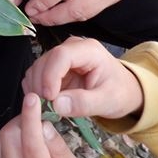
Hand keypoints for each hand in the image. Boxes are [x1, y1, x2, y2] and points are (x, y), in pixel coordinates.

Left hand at [0, 93, 91, 157]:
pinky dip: (10, 137)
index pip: (29, 141)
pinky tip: (25, 137)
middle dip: (23, 119)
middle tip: (39, 114)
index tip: (33, 98)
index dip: (30, 116)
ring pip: (1, 140)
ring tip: (34, 126)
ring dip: (15, 126)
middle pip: (9, 136)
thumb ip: (59, 150)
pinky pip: (0, 149)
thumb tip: (44, 125)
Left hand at [22, 0, 139, 25]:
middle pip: (73, 8)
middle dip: (50, 17)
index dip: (42, 2)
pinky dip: (75, 14)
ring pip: (83, 14)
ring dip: (61, 19)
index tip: (28, 8)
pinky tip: (62, 11)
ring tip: (44, 17)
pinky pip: (93, 11)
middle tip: (33, 17)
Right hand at [22, 37, 142, 118]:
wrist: (122, 90)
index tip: (50, 98)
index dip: (51, 76)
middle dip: (41, 86)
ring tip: (48, 108)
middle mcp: (70, 48)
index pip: (61, 56)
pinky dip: (35, 90)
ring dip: (36, 89)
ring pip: (36, 68)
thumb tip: (56, 105)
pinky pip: (35, 76)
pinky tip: (45, 103)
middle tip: (47, 109)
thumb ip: (84, 103)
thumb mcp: (109, 101)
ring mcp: (59, 56)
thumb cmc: (119, 92)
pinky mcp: (52, 67)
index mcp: (88, 50)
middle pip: (45, 61)